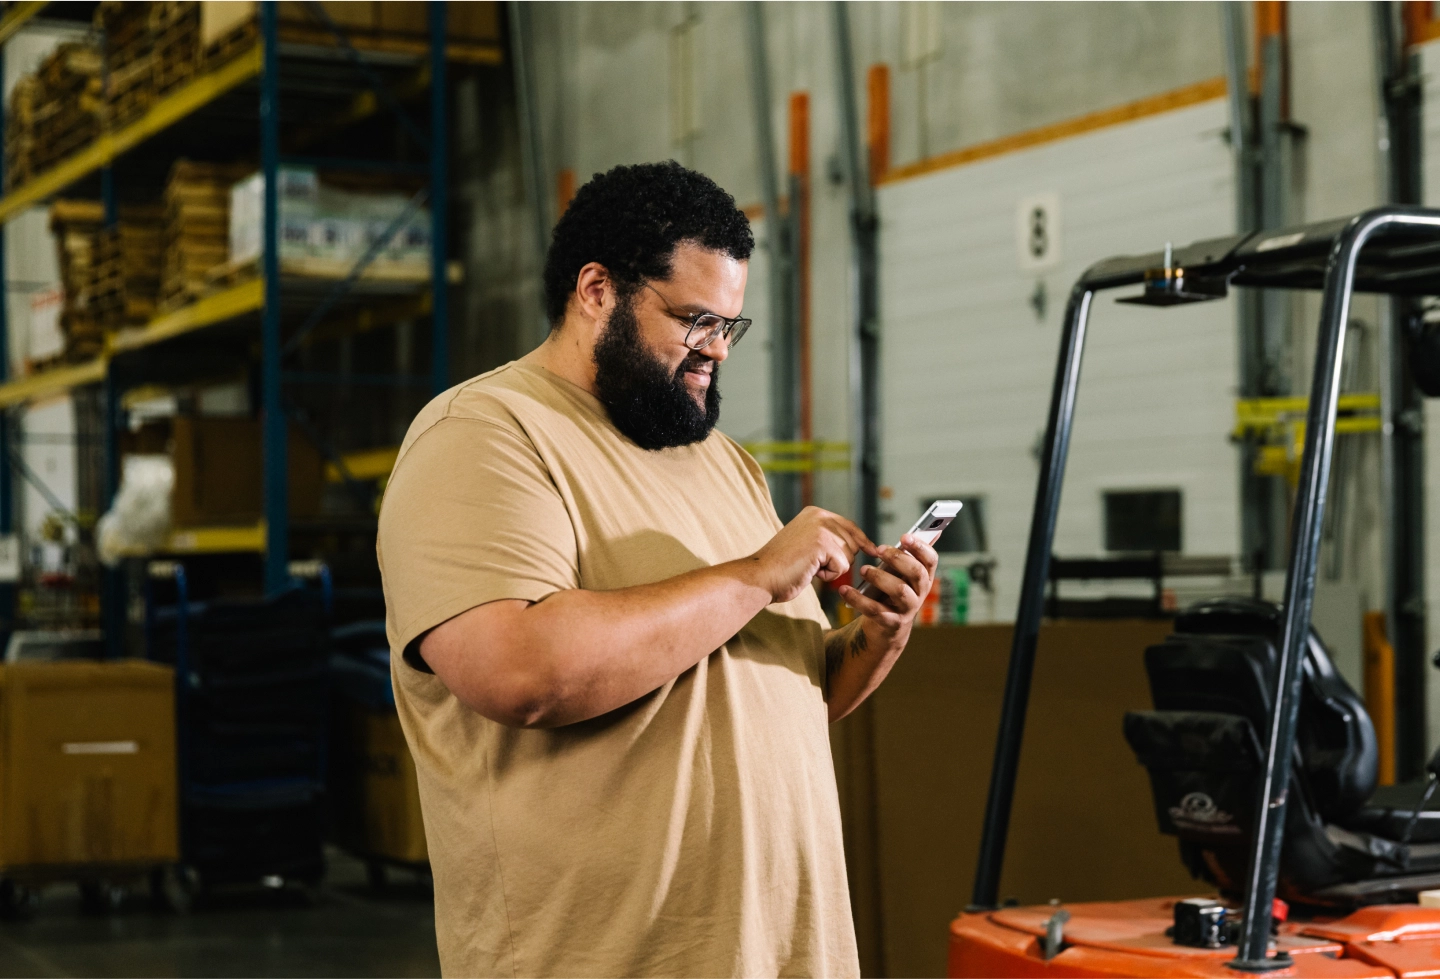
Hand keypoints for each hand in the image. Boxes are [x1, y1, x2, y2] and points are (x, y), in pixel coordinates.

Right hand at [750, 507, 879, 603]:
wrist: (761, 576)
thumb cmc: (782, 567)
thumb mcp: (807, 543)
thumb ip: (828, 539)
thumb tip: (860, 545)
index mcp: (815, 513)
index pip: (850, 526)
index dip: (862, 541)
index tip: (873, 550)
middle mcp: (819, 516)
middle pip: (853, 542)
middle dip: (839, 559)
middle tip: (813, 563)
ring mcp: (822, 528)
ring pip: (849, 555)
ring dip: (833, 568)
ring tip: (809, 566)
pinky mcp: (823, 544)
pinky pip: (842, 567)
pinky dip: (828, 575)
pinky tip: (809, 571)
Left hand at [839, 534, 938, 640]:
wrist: (885, 627)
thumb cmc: (891, 592)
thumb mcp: (900, 574)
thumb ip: (907, 556)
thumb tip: (918, 532)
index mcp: (924, 577)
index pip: (931, 560)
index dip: (920, 547)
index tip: (904, 537)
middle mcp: (920, 593)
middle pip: (916, 573)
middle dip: (898, 558)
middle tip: (879, 549)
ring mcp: (908, 609)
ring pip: (899, 591)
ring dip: (880, 577)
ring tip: (863, 569)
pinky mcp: (892, 623)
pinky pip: (875, 610)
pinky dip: (858, 599)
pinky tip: (845, 590)